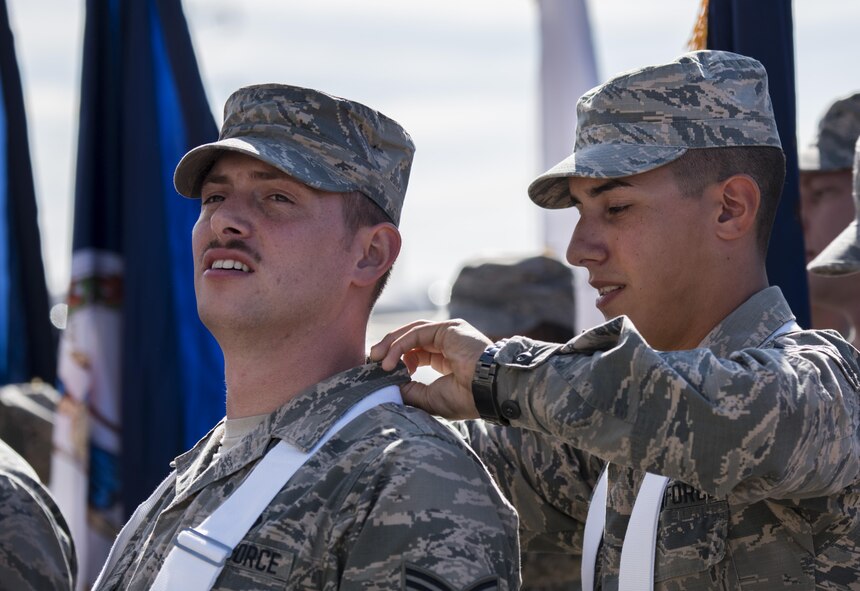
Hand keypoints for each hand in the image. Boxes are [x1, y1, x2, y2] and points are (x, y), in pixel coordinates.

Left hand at [369, 319, 492, 419]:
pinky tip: (389, 362)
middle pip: (410, 338)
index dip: (397, 360)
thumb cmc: (467, 398)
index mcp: (447, 358)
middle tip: (371, 362)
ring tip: (376, 360)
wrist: (489, 392)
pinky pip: (416, 333)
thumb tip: (387, 387)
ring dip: (390, 345)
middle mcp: (448, 342)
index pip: (415, 352)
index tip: (381, 373)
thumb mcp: (430, 398)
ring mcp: (449, 332)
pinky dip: (399, 345)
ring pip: (411, 332)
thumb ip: (410, 390)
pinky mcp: (448, 328)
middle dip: (388, 349)